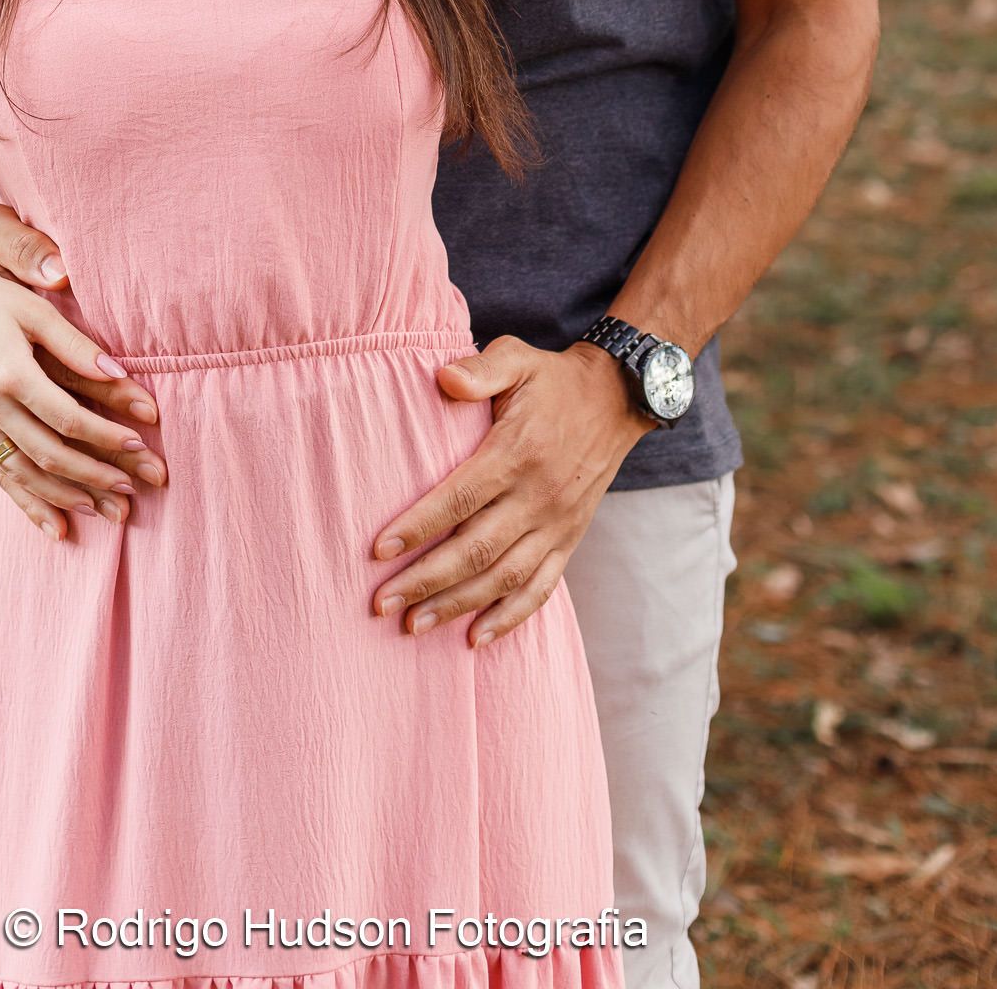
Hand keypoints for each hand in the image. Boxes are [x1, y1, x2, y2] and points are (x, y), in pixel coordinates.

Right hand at [0, 263, 165, 539]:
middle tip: (135, 488)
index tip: (140, 442)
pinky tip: (57, 528)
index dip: (105, 434)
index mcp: (10, 374)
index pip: (67, 418)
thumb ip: (74, 344)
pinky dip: (30, 505)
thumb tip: (118, 371)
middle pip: (50, 455)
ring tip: (108, 510)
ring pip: (27, 475)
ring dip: (69, 497)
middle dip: (96, 475)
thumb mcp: (32, 309)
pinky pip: (3, 476)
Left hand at [367, 338, 648, 643]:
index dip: (420, 526)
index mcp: (518, 452)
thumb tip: (443, 376)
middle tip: (381, 602)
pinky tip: (476, 638)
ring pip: (504, 576)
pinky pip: (541, 587)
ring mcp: (557, 523)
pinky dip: (510, 616)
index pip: (461, 497)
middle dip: (426, 579)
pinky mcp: (569, 539)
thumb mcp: (518, 358)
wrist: (617, 399)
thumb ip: (481, 369)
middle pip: (477, 549)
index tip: (379, 550)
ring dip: (458, 605)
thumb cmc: (552, 379)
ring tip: (413, 625)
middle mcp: (539, 495)